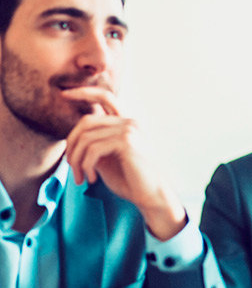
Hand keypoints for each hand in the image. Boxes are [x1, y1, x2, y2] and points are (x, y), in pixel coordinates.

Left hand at [61, 87, 185, 239]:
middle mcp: (130, 122)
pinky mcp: (127, 142)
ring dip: (76, 160)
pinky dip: (86, 166)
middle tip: (71, 167)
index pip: (105, 97)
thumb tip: (73, 139)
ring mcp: (130, 130)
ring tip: (80, 177)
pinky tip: (92, 179)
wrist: (151, 195)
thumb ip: (94, 144)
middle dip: (71, 145)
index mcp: (127, 124)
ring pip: (86, 137)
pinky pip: (92, 149)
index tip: (64, 94)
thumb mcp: (107, 159)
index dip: (84, 92)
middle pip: (86, 121)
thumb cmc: (131, 180)